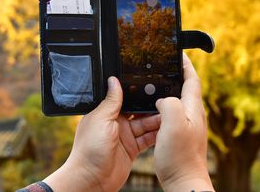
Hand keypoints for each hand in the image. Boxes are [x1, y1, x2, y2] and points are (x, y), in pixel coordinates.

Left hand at [44, 76, 160, 191]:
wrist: (91, 179)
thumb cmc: (89, 149)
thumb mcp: (101, 119)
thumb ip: (111, 101)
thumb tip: (113, 80)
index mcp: (106, 112)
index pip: (125, 98)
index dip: (137, 93)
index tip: (152, 86)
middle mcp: (116, 123)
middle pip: (138, 111)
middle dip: (151, 107)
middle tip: (166, 101)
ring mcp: (125, 136)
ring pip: (145, 124)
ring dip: (156, 121)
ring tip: (171, 115)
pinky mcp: (132, 149)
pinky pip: (147, 139)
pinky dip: (157, 135)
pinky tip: (167, 130)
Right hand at [154, 54, 213, 191]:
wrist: (184, 182)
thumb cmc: (181, 157)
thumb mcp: (173, 123)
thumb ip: (169, 103)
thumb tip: (163, 98)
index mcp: (193, 109)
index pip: (192, 79)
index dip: (185, 64)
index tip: (178, 52)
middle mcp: (193, 116)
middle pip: (185, 89)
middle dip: (175, 76)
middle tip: (162, 67)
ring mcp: (188, 127)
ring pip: (177, 102)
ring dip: (167, 92)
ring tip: (153, 86)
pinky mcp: (181, 137)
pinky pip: (171, 116)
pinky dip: (162, 109)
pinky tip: (152, 113)